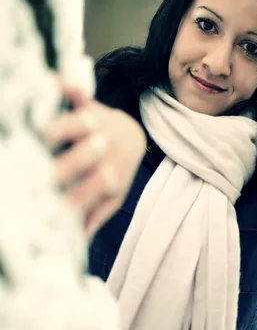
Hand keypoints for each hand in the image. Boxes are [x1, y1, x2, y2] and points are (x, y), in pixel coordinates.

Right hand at [45, 83, 145, 237]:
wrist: (131, 136)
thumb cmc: (114, 172)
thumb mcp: (110, 198)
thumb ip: (94, 216)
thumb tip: (77, 244)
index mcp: (105, 174)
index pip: (97, 187)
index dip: (86, 196)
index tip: (69, 205)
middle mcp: (101, 151)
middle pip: (90, 156)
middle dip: (79, 162)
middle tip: (63, 169)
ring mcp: (95, 126)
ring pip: (84, 124)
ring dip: (72, 125)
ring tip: (53, 130)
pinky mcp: (88, 105)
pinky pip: (81, 95)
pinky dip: (72, 89)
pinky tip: (60, 85)